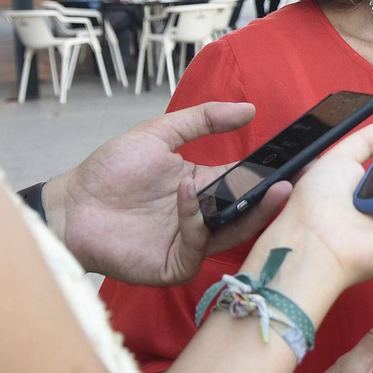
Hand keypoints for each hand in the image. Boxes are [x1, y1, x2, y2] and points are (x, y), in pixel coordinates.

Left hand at [47, 102, 291, 285]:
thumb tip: (249, 108)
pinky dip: (197, 220)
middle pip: (249, 211)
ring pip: (233, 233)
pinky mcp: (174, 264)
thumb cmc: (110, 170)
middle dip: (273, 198)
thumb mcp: (159, 134)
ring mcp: (191, 243)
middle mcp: (205, 217)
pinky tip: (189, 193)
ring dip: (250, 212)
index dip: (273, 172)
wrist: (71, 205)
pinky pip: (199, 247)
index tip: (301, 160)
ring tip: (265, 188)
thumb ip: (203, 119)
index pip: (249, 181)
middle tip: (295, 180)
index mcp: (206, 187)